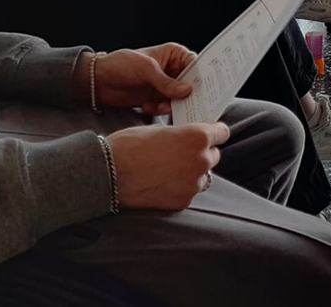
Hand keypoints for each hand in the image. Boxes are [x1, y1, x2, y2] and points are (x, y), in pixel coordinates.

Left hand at [80, 44, 196, 114]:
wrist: (99, 81)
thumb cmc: (121, 64)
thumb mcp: (146, 69)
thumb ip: (167, 82)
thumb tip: (187, 91)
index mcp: (174, 55)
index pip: (195, 65)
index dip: (201, 77)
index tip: (203, 89)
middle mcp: (172, 70)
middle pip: (190, 85)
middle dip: (186, 95)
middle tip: (184, 103)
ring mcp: (164, 85)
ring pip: (179, 99)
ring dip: (171, 105)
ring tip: (159, 106)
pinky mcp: (156, 98)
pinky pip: (166, 107)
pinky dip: (159, 109)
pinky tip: (147, 106)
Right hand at [108, 122, 228, 210]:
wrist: (107, 173)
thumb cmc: (130, 145)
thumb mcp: (161, 129)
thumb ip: (183, 134)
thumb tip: (192, 138)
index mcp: (197, 136)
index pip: (222, 133)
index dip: (214, 133)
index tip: (210, 135)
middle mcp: (201, 160)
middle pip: (213, 155)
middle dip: (201, 153)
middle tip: (180, 153)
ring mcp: (193, 183)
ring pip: (202, 176)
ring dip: (191, 172)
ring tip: (167, 170)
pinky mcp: (182, 201)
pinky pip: (188, 191)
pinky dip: (180, 188)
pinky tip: (161, 183)